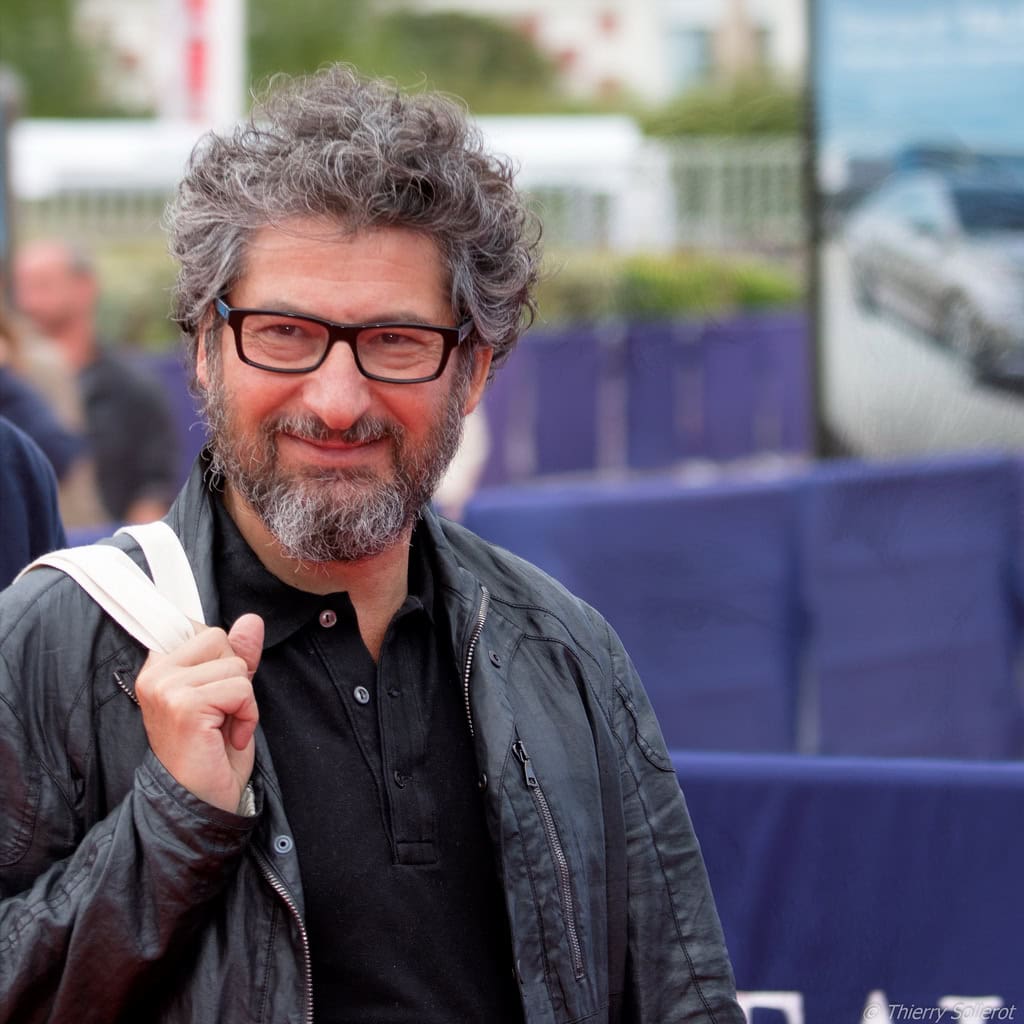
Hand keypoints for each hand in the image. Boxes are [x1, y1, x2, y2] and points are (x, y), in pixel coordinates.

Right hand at [135, 614, 264, 812]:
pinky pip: (241, 688)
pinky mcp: (184, 705)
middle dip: (234, 677)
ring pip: (234, 665)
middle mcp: (154, 674)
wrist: (203, 803)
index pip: (204, 630)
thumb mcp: (229, 695)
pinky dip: (247, 714)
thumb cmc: (212, 752)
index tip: (214, 697)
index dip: (223, 662)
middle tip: (220, 715)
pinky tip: (230, 738)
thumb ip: (237, 655)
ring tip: (224, 729)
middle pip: (219, 639)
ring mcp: (166, 688)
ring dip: (243, 700)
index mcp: (158, 667)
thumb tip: (251, 620)